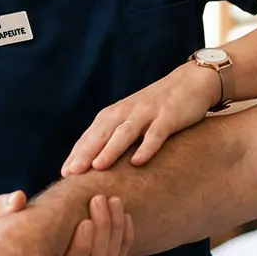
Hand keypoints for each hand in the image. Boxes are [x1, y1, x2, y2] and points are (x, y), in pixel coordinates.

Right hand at [0, 190, 132, 255]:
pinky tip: (124, 213)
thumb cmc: (5, 229)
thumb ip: (4, 207)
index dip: (81, 246)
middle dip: (103, 228)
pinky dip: (125, 235)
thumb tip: (18, 199)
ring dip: (116, 227)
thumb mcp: (0, 218)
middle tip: (101, 198)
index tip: (85, 220)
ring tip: (113, 199)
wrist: (19, 238)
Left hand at [61, 60, 220, 174]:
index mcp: (116, 113)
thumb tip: (98, 164)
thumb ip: (117, 134)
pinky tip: (138, 162)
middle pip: (103, 133)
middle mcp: (128, 111)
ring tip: (98, 167)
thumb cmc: (160, 105)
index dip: (78, 152)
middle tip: (71, 173)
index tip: (64, 173)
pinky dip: (146, 147)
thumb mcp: (134, 117)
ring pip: (126, 132)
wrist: (192, 81)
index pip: (92, 134)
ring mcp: (148, 113)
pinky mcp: (169, 117)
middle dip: (86, 152)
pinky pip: (156, 133)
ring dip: (111, 149)